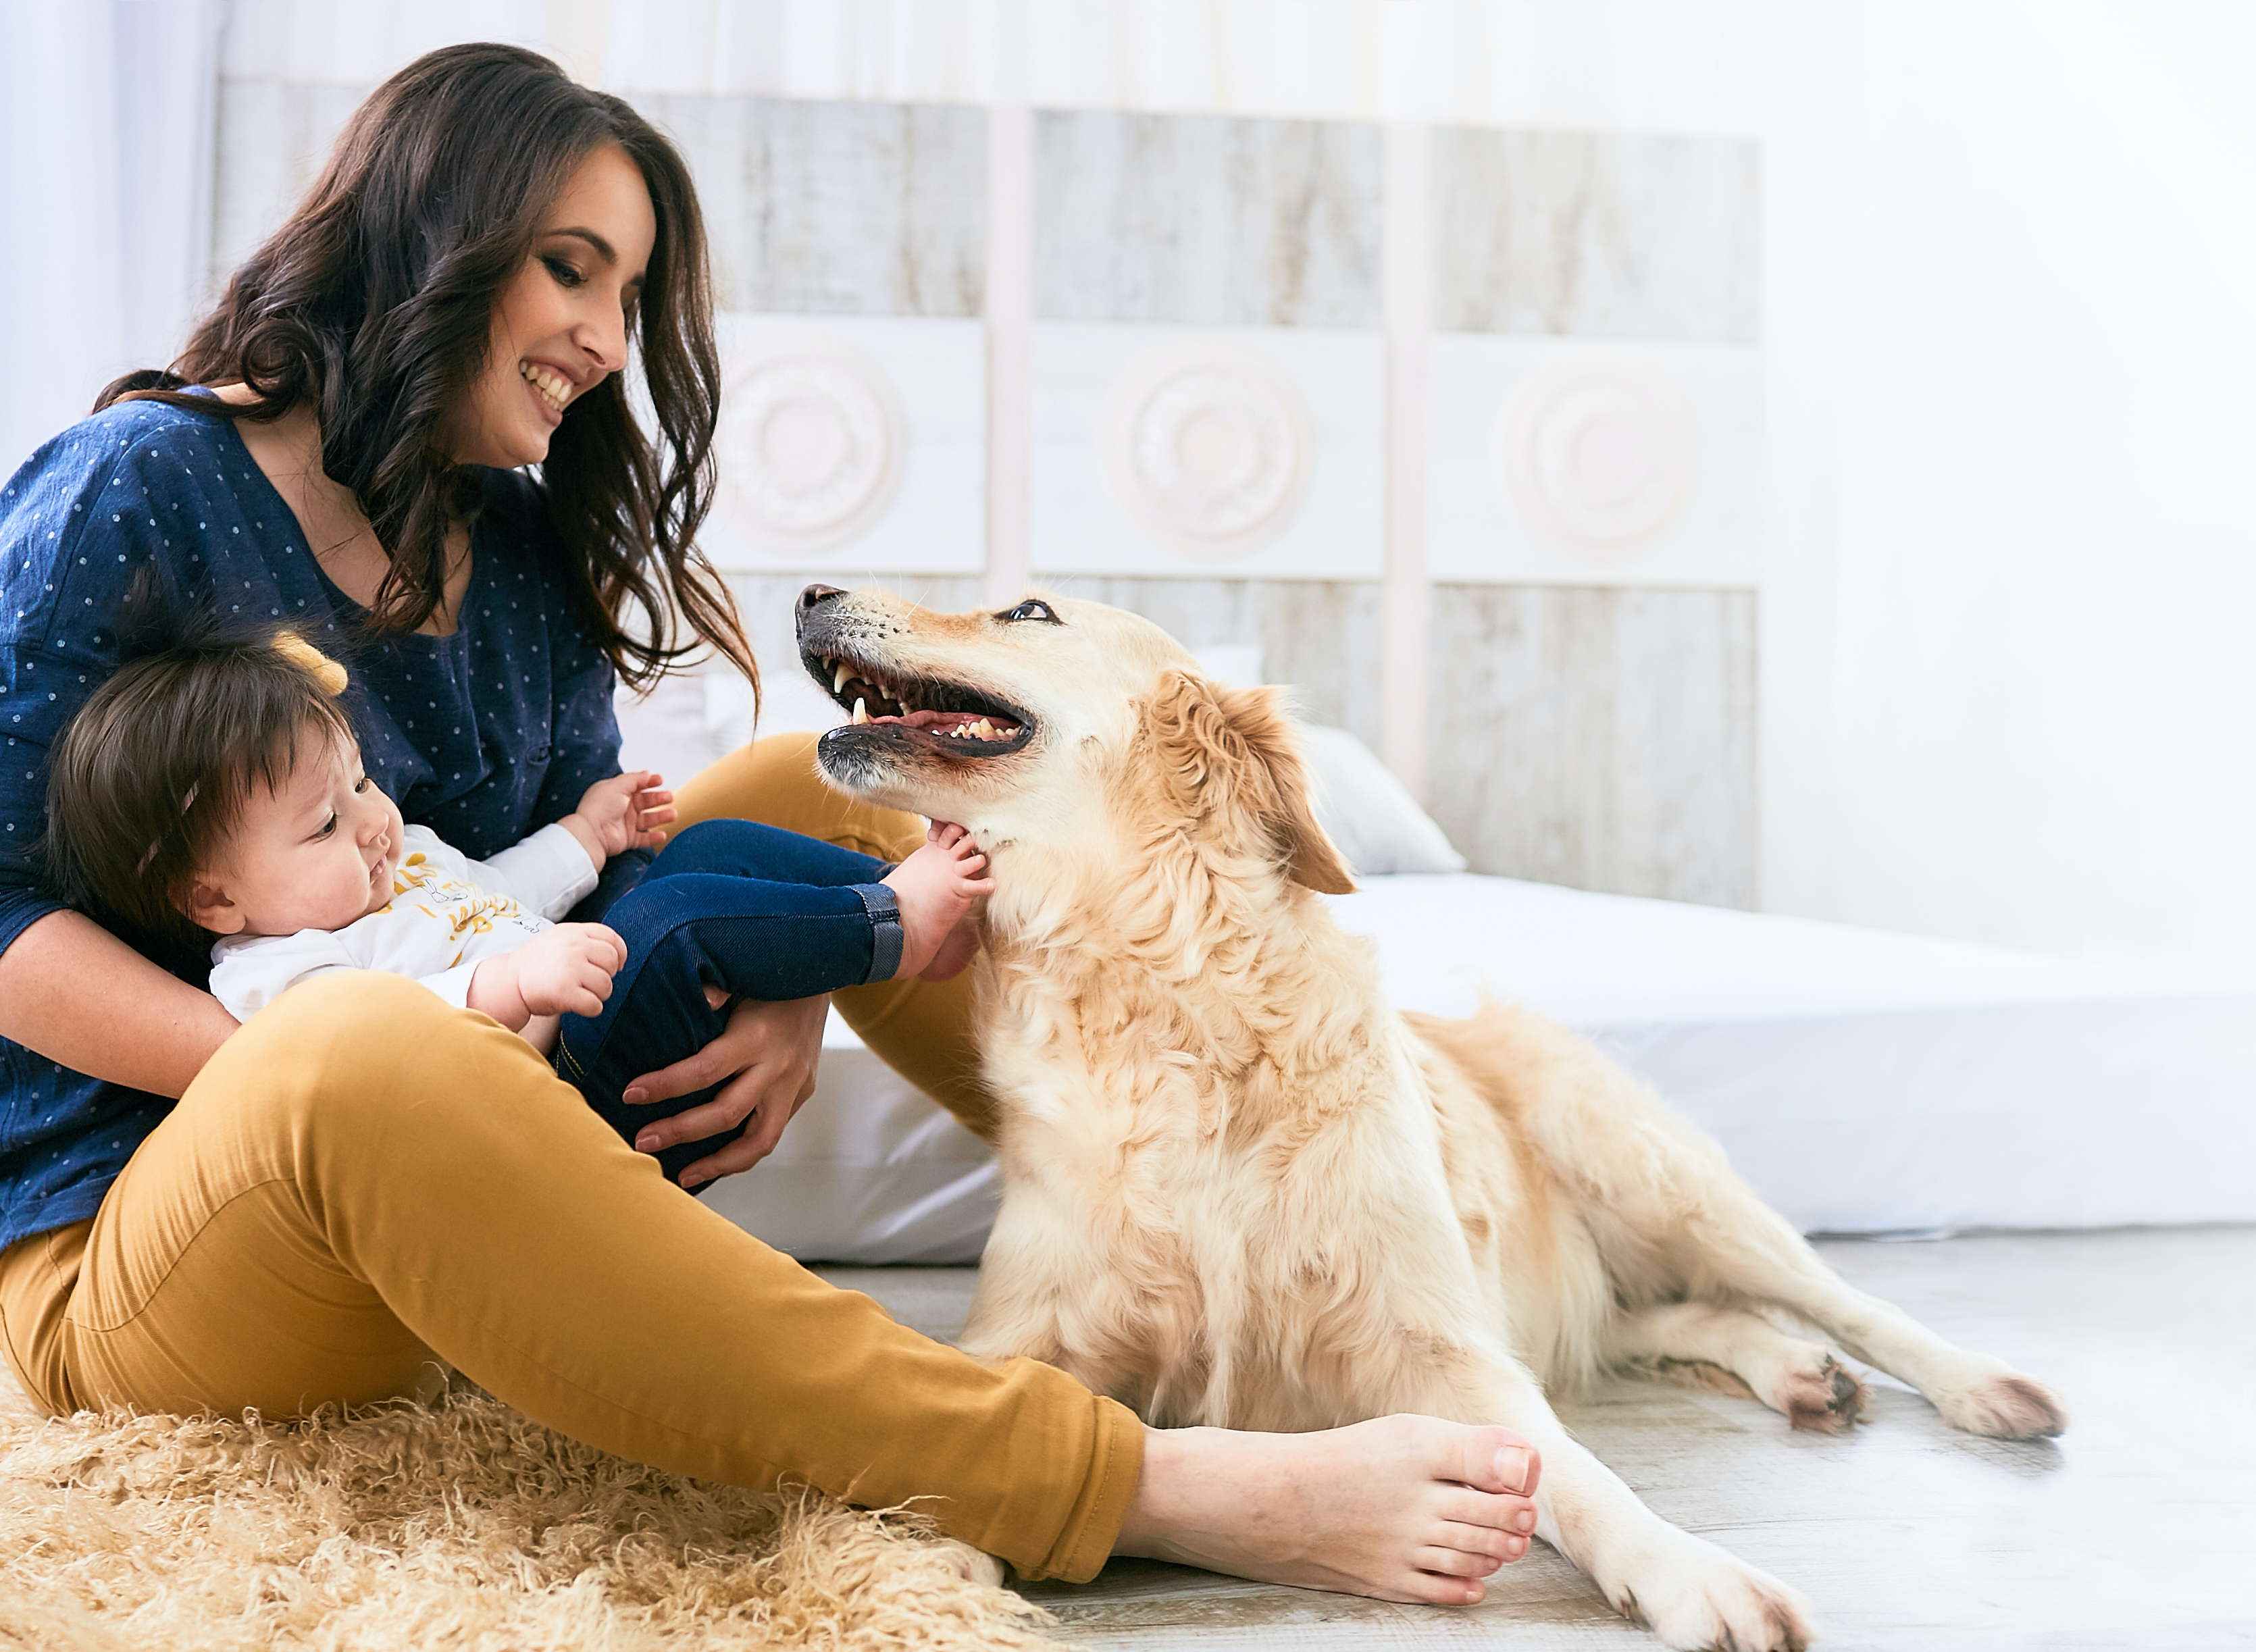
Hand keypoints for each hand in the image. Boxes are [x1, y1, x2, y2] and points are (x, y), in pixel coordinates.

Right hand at [469, 923, 625, 1027]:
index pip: (611, 938)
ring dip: (599, 995)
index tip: (616, 966)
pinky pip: (595, 1005)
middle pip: (612, 962)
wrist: (508, 981)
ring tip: (582, 994)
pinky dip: (591, 1009)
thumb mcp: (560, 940)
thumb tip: (618, 956)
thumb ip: (585, 941)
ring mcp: (569, 968)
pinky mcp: (564, 991)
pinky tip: (578, 1006)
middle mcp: (573, 947)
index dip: (619, 954)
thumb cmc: (538, 965)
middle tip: (591, 983)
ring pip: (606, 985)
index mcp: (574, 932)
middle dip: (607, 976)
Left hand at [562, 770, 677, 862]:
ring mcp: (625, 824)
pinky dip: (654, 837)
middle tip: (670, 797)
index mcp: (616, 793)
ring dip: (661, 816)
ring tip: (672, 815)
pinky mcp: (627, 839)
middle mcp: (621, 808)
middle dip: (658, 798)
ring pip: (648, 819)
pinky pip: (644, 838)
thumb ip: (635, 778)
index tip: (661, 780)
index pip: (636, 785)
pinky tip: (663, 834)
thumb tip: (647, 773)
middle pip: (645, 801)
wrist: (591, 833)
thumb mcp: (618, 785)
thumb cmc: (600, 807)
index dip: (649, 782)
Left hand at [620, 992, 828, 1188]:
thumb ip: (714, 988)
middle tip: (642, 1142)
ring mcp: (795, 1086)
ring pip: (759, 1141)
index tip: (631, 1095)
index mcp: (757, 1037)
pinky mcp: (802, 1094)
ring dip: (717, 1163)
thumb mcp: (740, 976)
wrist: (822, 974)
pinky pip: (770, 1134)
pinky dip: (741, 1153)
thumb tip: (692, 997)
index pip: (706, 1070)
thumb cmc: (769, 975)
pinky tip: (714, 1161)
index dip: (666, 1086)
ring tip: (682, 1175)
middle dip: (680, 1132)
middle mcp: (778, 1067)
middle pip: (727, 1114)